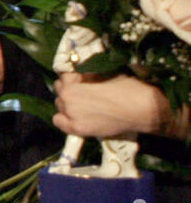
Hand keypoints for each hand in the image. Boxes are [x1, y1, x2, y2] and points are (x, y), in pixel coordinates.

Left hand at [53, 71, 186, 139]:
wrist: (144, 110)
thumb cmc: (128, 88)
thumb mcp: (105, 73)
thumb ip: (87, 74)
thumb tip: (79, 74)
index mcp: (73, 82)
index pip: (63, 75)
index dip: (74, 76)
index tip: (83, 79)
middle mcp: (67, 99)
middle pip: (60, 90)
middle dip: (70, 89)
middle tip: (84, 92)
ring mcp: (71, 115)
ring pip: (60, 105)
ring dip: (68, 103)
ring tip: (83, 105)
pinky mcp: (78, 129)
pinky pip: (59, 121)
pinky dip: (64, 118)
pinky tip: (75, 116)